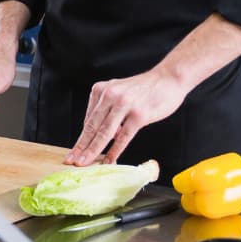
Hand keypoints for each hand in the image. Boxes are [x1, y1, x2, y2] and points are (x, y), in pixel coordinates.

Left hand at [65, 70, 184, 166]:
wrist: (168, 78)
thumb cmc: (145, 88)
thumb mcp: (120, 92)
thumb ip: (109, 111)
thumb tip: (105, 135)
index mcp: (102, 90)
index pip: (88, 120)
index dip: (80, 139)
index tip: (73, 152)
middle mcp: (110, 95)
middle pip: (92, 127)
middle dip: (81, 147)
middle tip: (71, 161)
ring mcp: (124, 105)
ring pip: (104, 133)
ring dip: (92, 150)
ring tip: (84, 163)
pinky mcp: (138, 115)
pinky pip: (123, 137)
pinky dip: (114, 151)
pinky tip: (109, 161)